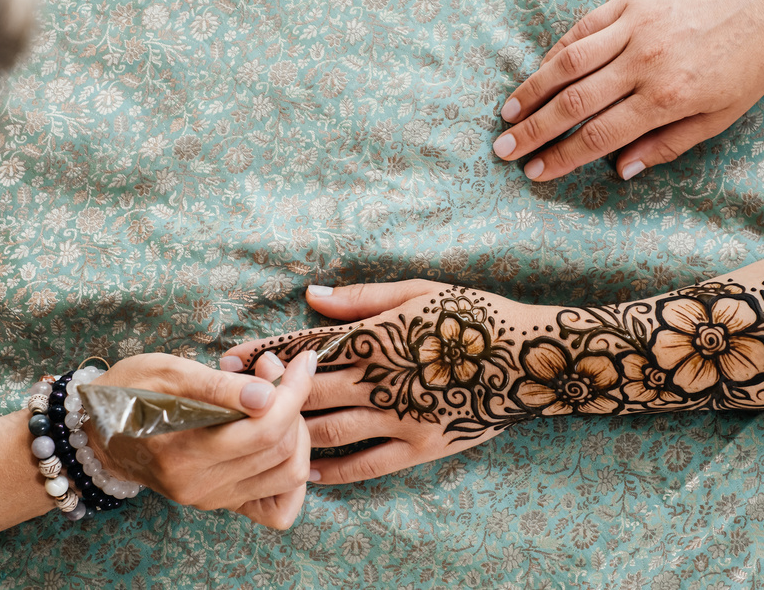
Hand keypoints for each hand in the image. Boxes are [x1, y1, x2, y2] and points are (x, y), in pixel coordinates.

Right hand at [86, 351, 314, 528]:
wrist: (98, 430)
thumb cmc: (130, 391)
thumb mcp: (166, 371)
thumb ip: (218, 385)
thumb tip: (267, 395)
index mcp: (182, 451)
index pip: (266, 427)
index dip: (295, 390)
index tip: (302, 361)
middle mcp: (199, 485)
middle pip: (282, 449)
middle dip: (295, 404)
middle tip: (278, 374)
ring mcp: (212, 498)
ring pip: (289, 475)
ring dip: (298, 434)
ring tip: (278, 402)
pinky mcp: (221, 503)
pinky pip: (277, 508)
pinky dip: (293, 478)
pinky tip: (282, 444)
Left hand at [222, 281, 553, 483]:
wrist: (533, 359)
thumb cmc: (476, 317)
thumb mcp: (420, 292)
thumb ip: (362, 298)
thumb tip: (312, 295)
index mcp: (378, 336)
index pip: (306, 347)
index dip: (264, 353)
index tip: (230, 359)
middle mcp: (382, 379)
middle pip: (306, 392)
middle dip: (265, 394)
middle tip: (231, 400)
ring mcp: (400, 418)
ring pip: (329, 431)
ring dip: (292, 433)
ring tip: (262, 436)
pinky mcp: (420, 447)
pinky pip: (366, 465)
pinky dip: (333, 470)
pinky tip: (309, 471)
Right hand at [493, 0, 763, 180]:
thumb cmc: (751, 61)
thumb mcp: (721, 116)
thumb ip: (668, 145)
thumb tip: (622, 171)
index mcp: (668, 98)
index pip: (598, 136)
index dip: (561, 158)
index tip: (534, 172)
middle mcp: (645, 63)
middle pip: (573, 104)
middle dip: (533, 131)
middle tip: (503, 150)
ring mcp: (635, 26)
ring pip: (569, 64)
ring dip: (533, 91)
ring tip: (507, 112)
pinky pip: (583, 29)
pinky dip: (555, 52)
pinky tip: (538, 72)